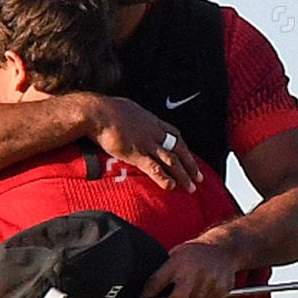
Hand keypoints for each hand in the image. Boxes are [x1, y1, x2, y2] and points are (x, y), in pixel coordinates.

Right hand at [85, 96, 203, 193]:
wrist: (98, 113)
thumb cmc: (108, 109)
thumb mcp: (128, 108)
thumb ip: (134, 116)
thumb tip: (131, 116)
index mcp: (152, 121)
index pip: (175, 135)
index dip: (184, 148)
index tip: (189, 157)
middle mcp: (154, 132)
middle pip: (178, 149)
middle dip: (190, 165)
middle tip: (199, 178)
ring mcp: (146, 144)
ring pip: (171, 161)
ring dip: (183, 175)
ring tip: (191, 188)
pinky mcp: (136, 154)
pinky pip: (154, 169)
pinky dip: (164, 178)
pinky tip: (171, 187)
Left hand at [141, 237, 239, 297]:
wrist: (223, 247)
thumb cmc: (194, 255)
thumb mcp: (176, 257)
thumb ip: (164, 275)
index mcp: (177, 261)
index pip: (156, 282)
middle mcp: (194, 270)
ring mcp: (210, 280)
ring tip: (191, 293)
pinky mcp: (222, 289)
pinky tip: (203, 292)